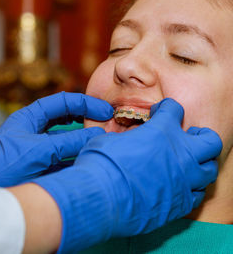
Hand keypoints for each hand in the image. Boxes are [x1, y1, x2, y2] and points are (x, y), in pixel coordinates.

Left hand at [0, 92, 112, 186]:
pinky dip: (73, 155)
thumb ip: (68, 143)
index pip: (63, 102)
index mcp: (30, 117)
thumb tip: (96, 135)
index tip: (105, 111)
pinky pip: (60, 154)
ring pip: (64, 137)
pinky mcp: (36, 162)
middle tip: (107, 125)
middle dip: (86, 119)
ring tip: (100, 142)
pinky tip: (85, 159)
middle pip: (65, 117)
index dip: (85, 103)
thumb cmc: (2, 166)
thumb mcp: (39, 151)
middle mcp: (33, 128)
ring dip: (81, 139)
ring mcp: (35, 145)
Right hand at [33, 98, 221, 252]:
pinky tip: (178, 187)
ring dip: (199, 164)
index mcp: (161, 131)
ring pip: (209, 170)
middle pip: (209, 140)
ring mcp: (183, 180)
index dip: (167, 108)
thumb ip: (127, 138)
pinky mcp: (180, 203)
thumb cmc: (100, 164)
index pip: (174, 110)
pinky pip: (196, 195)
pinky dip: (190, 188)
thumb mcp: (109, 140)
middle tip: (187, 138)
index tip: (160, 113)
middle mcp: (180, 154)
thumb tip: (127, 140)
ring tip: (186, 165)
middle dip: (201, 136)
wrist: (101, 197)